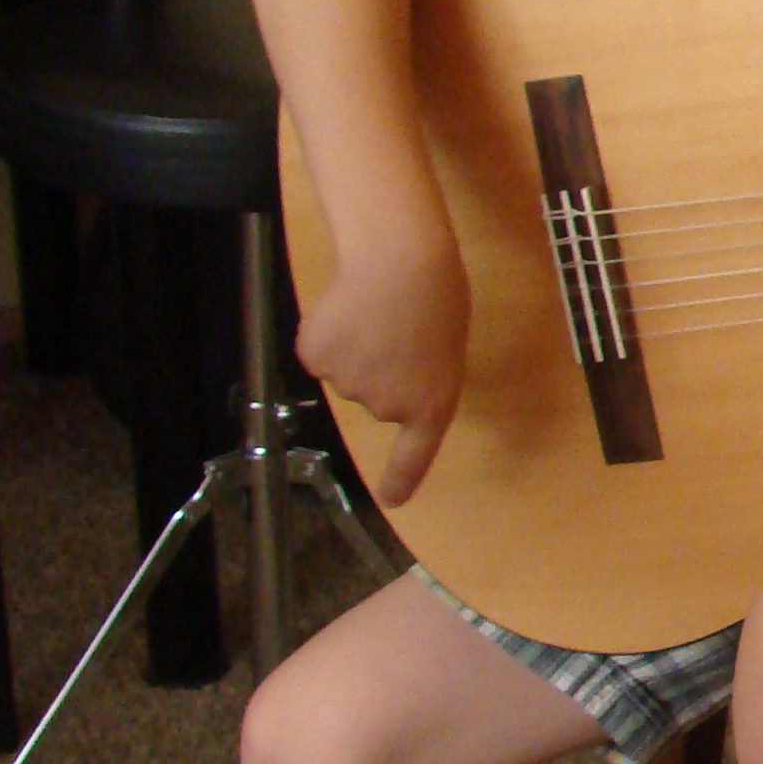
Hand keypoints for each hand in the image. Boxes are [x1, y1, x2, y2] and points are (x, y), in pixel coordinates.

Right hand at [294, 235, 468, 505]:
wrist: (399, 263)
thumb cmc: (438, 295)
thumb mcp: (447, 345)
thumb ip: (423, 375)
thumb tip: (393, 379)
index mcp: (432, 404)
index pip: (415, 455)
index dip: (401, 478)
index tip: (392, 500)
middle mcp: (388, 406)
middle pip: (376, 397)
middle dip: (384, 369)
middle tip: (398, 329)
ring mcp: (347, 386)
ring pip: (347, 372)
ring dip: (356, 348)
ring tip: (375, 313)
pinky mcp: (315, 360)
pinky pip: (321, 353)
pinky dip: (328, 334)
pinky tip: (346, 309)